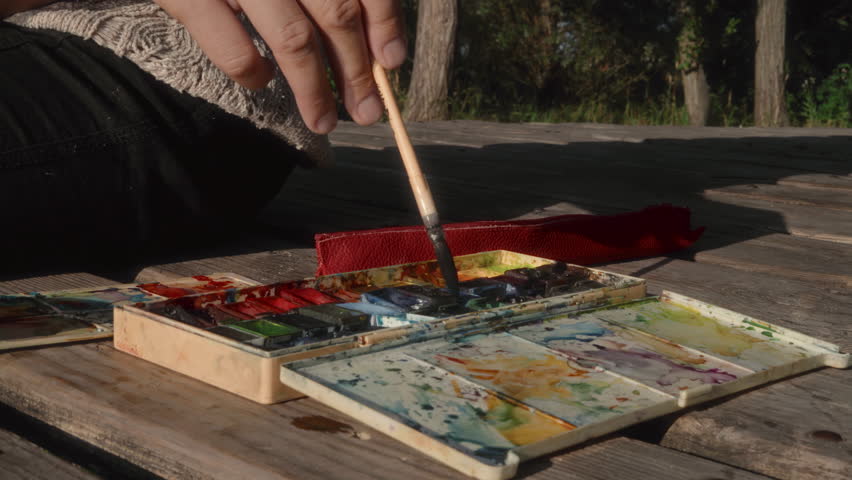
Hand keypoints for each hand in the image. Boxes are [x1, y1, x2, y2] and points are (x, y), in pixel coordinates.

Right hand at [155, 0, 404, 133]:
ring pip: (293, 38)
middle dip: (356, 70)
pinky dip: (253, 73)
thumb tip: (373, 44)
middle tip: (368, 110)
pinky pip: (234, 48)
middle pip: (335, 14)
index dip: (384, 21)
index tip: (392, 61)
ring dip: (315, 87)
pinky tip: (261, 80)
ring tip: (324, 121)